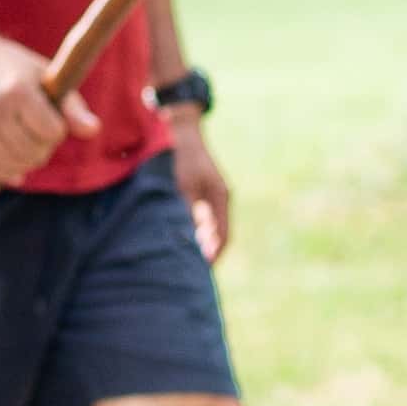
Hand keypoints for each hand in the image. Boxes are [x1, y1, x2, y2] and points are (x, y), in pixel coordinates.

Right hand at [0, 27, 68, 186]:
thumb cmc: (14, 68)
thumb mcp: (45, 77)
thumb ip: (71, 106)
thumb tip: (94, 130)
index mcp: (18, 91)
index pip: (53, 132)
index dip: (58, 129)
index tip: (51, 117)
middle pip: (35, 152)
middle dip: (44, 147)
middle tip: (39, 132)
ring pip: (14, 164)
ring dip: (27, 161)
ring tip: (27, 144)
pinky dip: (7, 171)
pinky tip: (15, 164)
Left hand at [169, 116, 234, 263]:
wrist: (184, 134)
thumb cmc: (183, 160)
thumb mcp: (184, 186)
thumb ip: (190, 211)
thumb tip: (193, 237)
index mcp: (221, 198)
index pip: (223, 235)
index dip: (214, 253)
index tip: (204, 269)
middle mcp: (221, 199)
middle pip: (220, 233)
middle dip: (210, 251)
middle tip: (197, 270)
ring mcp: (214, 195)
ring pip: (212, 226)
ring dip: (204, 242)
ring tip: (191, 259)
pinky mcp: (205, 192)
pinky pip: (206, 218)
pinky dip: (199, 231)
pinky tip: (187, 238)